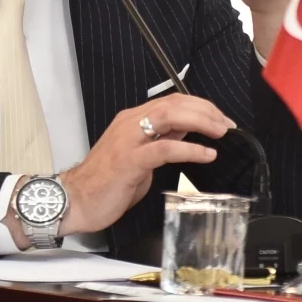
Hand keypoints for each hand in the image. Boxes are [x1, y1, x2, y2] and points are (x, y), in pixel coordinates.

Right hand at [56, 95, 231, 237]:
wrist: (75, 200)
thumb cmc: (106, 182)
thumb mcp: (140, 156)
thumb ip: (161, 141)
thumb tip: (187, 132)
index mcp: (132, 120)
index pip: (172, 101)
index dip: (200, 106)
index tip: (220, 118)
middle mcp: (130, 123)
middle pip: (174, 104)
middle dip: (205, 110)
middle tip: (226, 124)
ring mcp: (129, 140)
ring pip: (169, 117)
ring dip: (201, 121)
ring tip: (221, 132)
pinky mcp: (130, 160)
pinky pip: (165, 149)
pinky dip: (190, 149)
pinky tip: (207, 154)